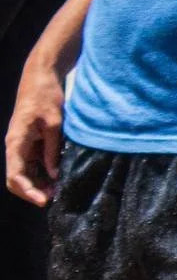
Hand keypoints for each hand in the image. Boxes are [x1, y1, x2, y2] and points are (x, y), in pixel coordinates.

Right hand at [7, 58, 63, 206]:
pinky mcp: (29, 144)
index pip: (16, 174)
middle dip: (33, 191)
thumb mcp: (55, 125)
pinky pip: (32, 165)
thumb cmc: (46, 97)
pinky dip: (42, 174)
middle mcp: (15, 146)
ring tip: (58, 190)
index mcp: (16, 141)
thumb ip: (53, 151)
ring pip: (24, 174)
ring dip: (38, 185)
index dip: (28, 191)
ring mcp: (21, 145)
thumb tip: (55, 175)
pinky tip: (57, 179)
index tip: (44, 201)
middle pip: (16, 178)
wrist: (41, 78)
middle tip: (54, 197)